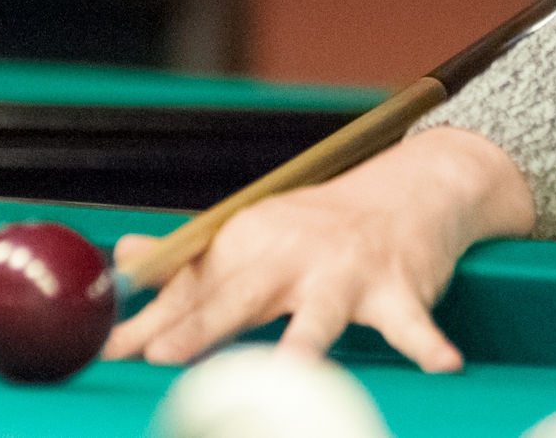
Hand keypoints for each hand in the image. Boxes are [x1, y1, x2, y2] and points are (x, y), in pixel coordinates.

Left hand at [101, 128, 533, 371]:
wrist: (411, 187)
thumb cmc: (321, 226)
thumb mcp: (252, 234)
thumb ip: (189, 261)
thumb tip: (124, 258)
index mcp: (251, 244)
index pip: (192, 287)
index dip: (149, 319)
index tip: (111, 347)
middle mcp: (293, 255)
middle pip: (241, 296)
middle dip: (202, 326)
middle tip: (163, 353)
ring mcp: (347, 272)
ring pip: (322, 312)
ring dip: (306, 340)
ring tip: (295, 367)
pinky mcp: (399, 288)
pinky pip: (414, 322)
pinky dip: (428, 342)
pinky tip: (443, 365)